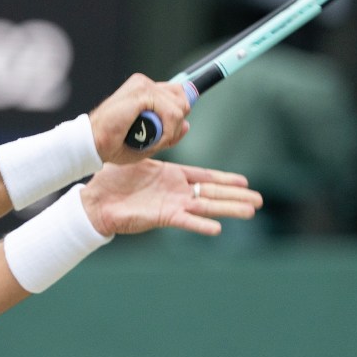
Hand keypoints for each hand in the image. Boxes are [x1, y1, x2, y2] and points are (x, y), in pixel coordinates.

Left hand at [79, 161, 262, 236]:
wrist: (96, 200)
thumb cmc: (113, 181)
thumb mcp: (137, 159)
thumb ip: (153, 146)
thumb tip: (165, 127)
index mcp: (171, 177)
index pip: (204, 177)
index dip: (225, 179)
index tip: (245, 182)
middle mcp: (176, 192)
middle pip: (212, 193)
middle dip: (236, 196)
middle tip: (259, 200)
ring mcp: (171, 205)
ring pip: (206, 207)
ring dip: (228, 209)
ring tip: (250, 211)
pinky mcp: (162, 217)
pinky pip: (185, 221)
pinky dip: (200, 225)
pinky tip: (217, 228)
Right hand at [88, 74, 190, 163]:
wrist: (93, 143)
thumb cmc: (113, 142)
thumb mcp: (148, 140)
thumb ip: (168, 133)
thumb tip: (187, 125)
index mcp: (143, 89)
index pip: (177, 93)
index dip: (178, 114)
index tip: (169, 132)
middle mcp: (144, 83)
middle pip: (182, 98)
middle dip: (176, 124)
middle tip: (159, 139)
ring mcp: (143, 85)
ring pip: (179, 107)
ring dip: (171, 130)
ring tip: (152, 140)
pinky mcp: (142, 93)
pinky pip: (172, 113)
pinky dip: (167, 131)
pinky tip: (152, 139)